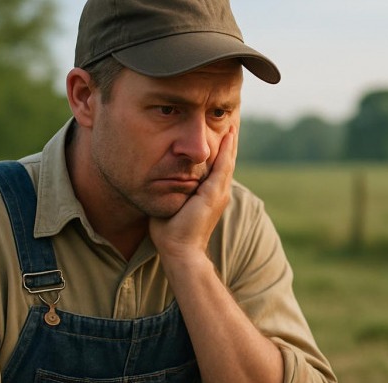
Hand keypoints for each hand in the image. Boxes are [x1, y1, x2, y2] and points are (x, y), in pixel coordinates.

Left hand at [149, 127, 236, 262]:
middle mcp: (218, 193)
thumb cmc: (170, 233)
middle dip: (228, 145)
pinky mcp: (214, 193)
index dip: (218, 154)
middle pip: (226, 163)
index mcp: (209, 196)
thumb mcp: (171, 204)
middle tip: (231, 126)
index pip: (216, 169)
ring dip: (230, 143)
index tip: (218, 138)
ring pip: (227, 161)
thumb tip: (155, 180)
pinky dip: (227, 150)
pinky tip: (228, 136)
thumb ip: (169, 191)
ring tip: (232, 126)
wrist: (180, 250)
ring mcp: (219, 193)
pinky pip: (223, 166)